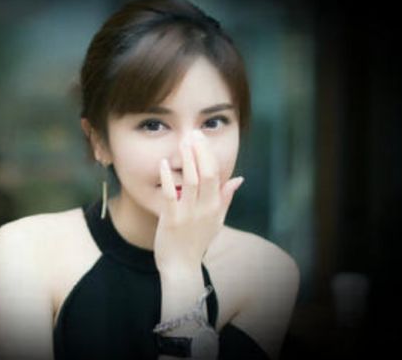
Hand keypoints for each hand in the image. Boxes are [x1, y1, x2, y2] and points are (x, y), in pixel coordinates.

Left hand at [153, 130, 244, 272]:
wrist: (181, 267)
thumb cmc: (197, 242)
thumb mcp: (217, 220)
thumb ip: (226, 198)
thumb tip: (238, 179)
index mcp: (215, 206)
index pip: (216, 174)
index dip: (209, 154)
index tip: (202, 138)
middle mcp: (204, 208)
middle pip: (206, 173)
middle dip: (200, 151)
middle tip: (193, 133)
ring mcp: (188, 214)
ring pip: (191, 181)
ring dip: (187, 159)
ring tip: (183, 141)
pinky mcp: (171, 220)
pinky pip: (170, 195)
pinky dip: (167, 178)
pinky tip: (163, 163)